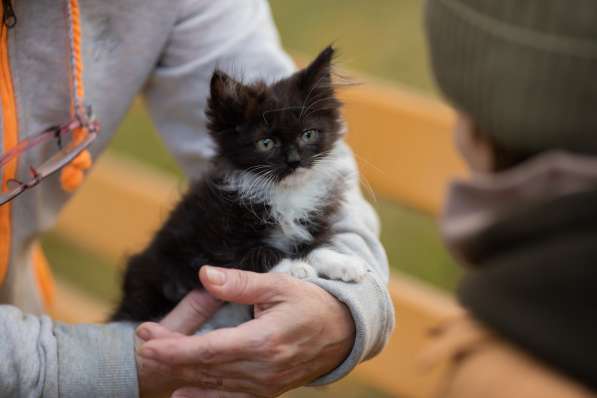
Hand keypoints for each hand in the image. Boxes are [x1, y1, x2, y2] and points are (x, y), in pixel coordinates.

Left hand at [137, 266, 355, 397]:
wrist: (342, 332)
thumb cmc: (309, 303)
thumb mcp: (277, 285)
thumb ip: (239, 283)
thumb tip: (204, 274)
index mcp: (263, 341)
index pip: (208, 349)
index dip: (174, 348)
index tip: (146, 340)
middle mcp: (261, 370)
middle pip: (204, 369)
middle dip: (169, 359)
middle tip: (140, 347)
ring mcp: (265, 385)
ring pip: (213, 385)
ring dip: (181, 374)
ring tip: (152, 362)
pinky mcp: (267, 391)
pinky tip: (182, 394)